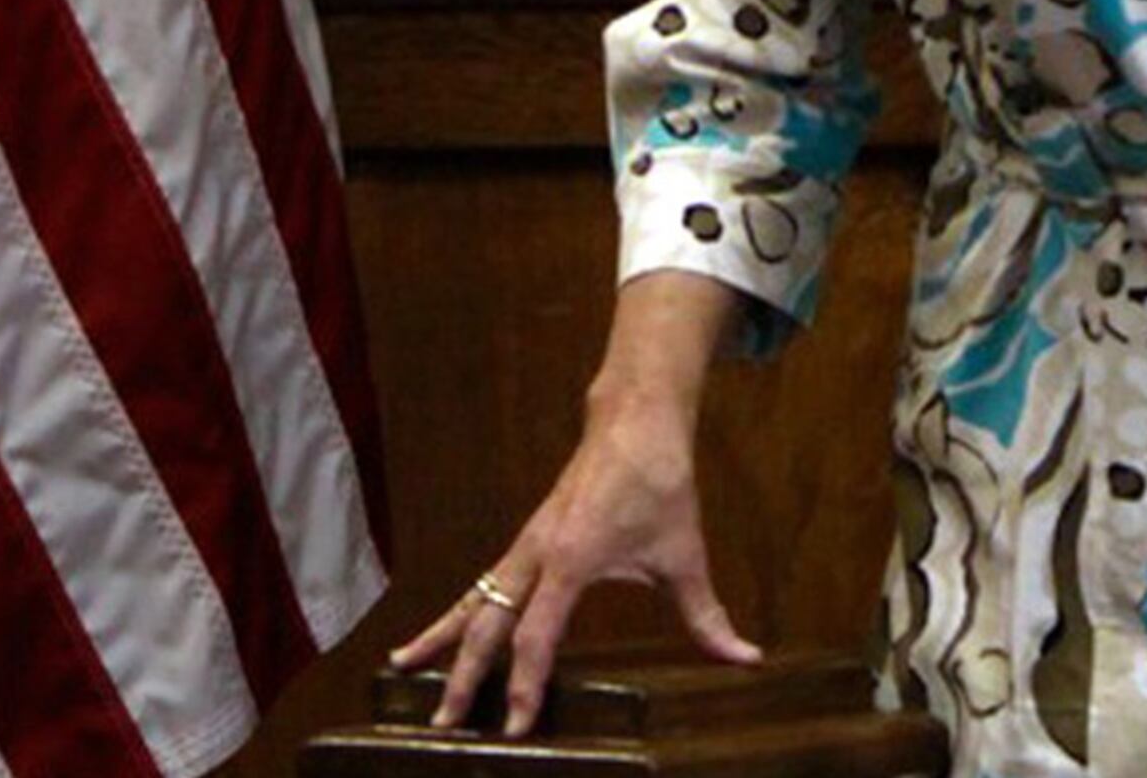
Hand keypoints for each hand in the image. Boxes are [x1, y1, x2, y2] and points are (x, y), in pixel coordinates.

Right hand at [386, 393, 762, 734]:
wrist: (635, 421)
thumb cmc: (659, 484)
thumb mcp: (685, 555)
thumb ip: (708, 615)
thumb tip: (745, 657)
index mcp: (571, 562)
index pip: (536, 637)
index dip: (524, 685)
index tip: (515, 726)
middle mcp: (536, 556)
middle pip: (488, 626)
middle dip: (464, 677)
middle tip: (442, 725)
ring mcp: (525, 547)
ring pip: (473, 600)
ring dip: (442, 640)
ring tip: (401, 671)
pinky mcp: (526, 541)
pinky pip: (482, 584)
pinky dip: (457, 611)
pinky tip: (437, 633)